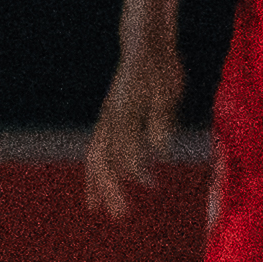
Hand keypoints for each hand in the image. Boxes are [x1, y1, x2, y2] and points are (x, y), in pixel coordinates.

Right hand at [80, 39, 185, 220]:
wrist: (145, 46)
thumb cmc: (161, 68)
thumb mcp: (168, 93)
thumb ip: (161, 120)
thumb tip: (160, 151)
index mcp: (123, 114)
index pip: (124, 151)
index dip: (135, 171)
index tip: (150, 185)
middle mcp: (109, 119)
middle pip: (102, 161)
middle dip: (108, 189)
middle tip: (118, 216)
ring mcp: (106, 119)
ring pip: (94, 157)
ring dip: (96, 183)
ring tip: (96, 207)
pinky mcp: (109, 119)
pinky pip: (98, 149)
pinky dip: (97, 169)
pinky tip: (101, 182)